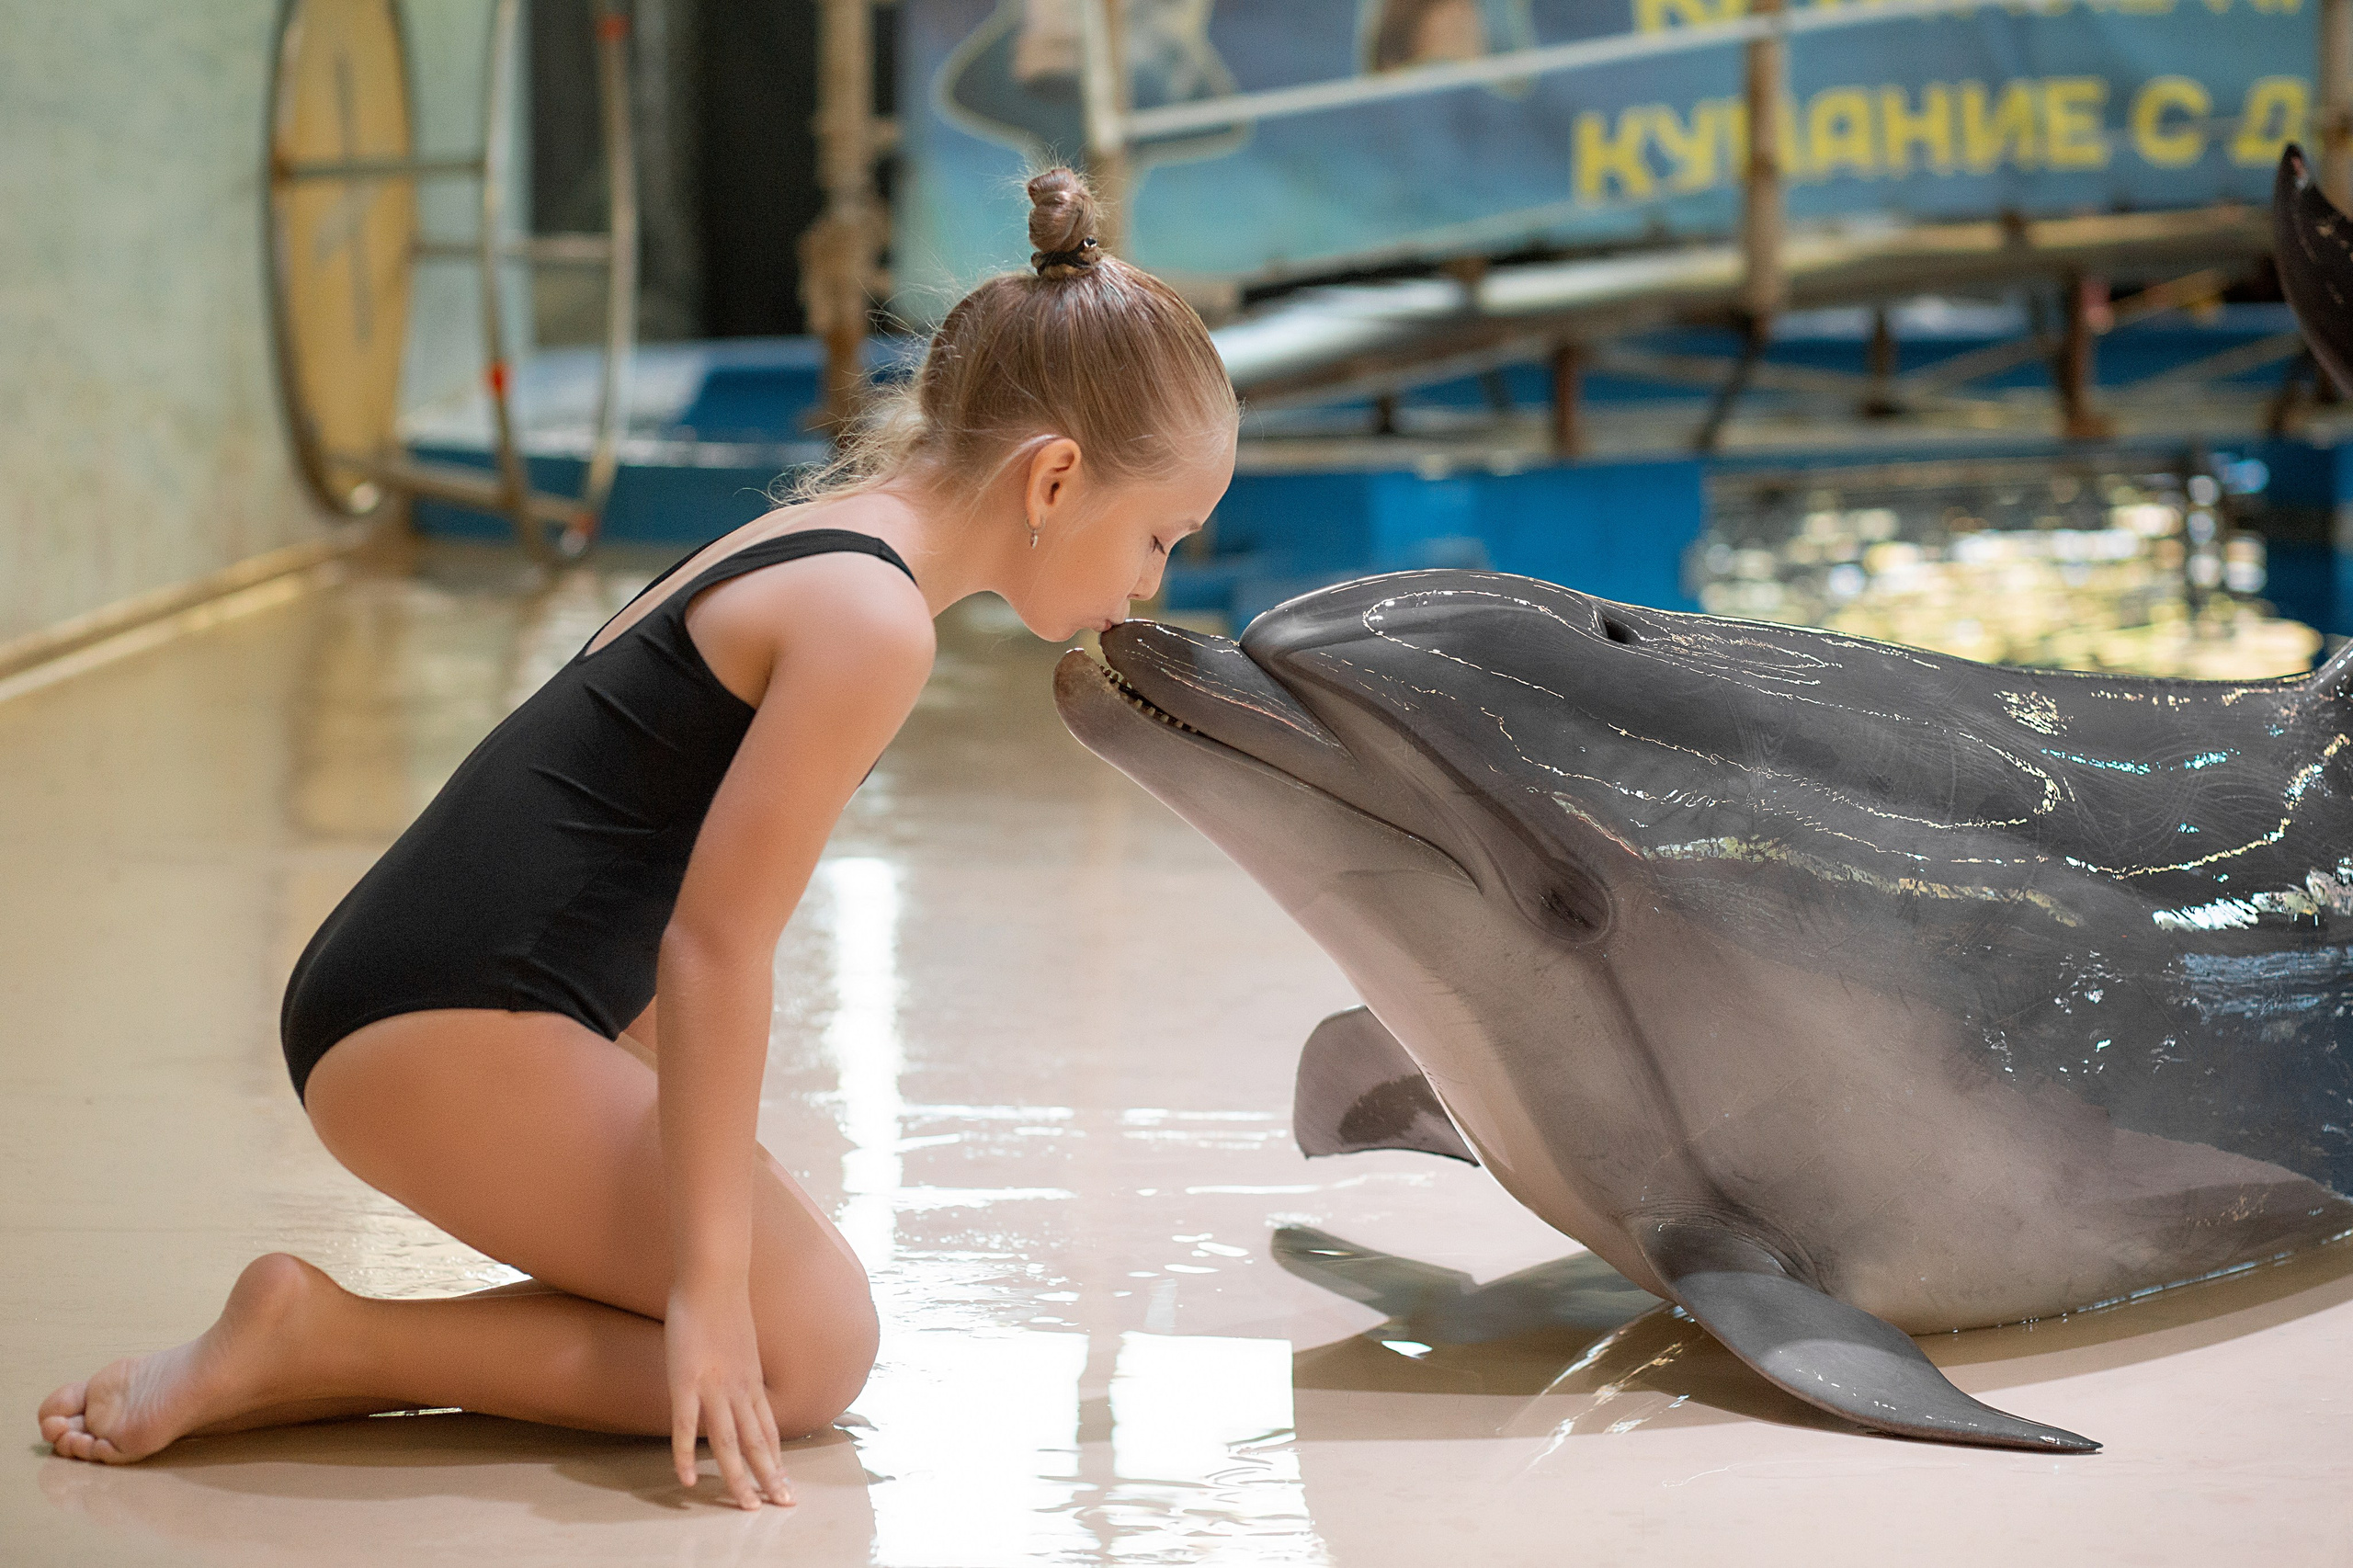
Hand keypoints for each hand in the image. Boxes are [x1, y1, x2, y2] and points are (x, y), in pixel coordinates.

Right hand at [665, 1282, 789, 1508]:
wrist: (714, 1276)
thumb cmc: (724, 1301)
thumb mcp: (741, 1339)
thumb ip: (740, 1362)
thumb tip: (738, 1372)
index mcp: (752, 1380)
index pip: (768, 1429)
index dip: (776, 1458)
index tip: (784, 1482)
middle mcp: (739, 1389)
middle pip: (756, 1442)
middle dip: (770, 1477)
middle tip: (782, 1505)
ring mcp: (714, 1387)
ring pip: (728, 1442)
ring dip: (738, 1477)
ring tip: (745, 1506)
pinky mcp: (685, 1381)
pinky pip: (686, 1427)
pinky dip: (686, 1456)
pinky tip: (688, 1480)